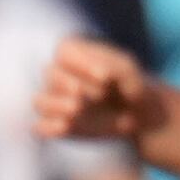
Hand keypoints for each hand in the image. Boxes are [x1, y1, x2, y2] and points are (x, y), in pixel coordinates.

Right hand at [38, 36, 172, 141]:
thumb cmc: (131, 85)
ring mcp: (55, 102)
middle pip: (50, 74)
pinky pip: (40, 128)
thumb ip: (116, 68)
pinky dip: (49, 128)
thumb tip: (103, 76)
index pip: (63, 51)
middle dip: (71, 83)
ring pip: (39, 101)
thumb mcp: (129, 72)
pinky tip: (67, 127)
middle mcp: (58, 76)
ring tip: (77, 108)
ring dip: (56, 105)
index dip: (80, 63)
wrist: (139, 116)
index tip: (106, 77)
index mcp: (73, 54)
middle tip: (101, 95)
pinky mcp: (58, 126)